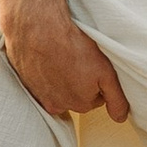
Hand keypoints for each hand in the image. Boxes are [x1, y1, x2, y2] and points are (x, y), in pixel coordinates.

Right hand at [0, 0, 131, 124]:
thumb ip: (116, 99)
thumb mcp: (105, 72)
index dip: (97, 78)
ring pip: (59, 88)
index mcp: (80, 104)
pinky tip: (48, 57)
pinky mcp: (26, 82)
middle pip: (77, 94)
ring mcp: (40, 95)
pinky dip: (45, 72)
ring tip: (62, 56)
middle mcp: (59, 105)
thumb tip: (120, 119)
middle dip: (79, 80)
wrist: (37, 27)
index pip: (96, 97)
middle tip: (77, 58)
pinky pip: (41, 82)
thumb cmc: (73, 46)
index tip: (92, 63)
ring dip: (61, 76)